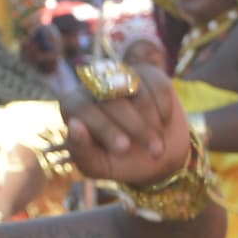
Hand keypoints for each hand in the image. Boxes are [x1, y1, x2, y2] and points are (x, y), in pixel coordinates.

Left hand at [61, 66, 193, 186]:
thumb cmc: (119, 161)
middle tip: (154, 152)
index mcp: (74, 105)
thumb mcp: (98, 165)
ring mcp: (121, 75)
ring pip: (136, 88)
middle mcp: (94, 84)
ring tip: (157, 144)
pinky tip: (162, 123)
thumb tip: (74, 125)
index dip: (104, 127)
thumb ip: (81, 150)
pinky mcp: (147, 73)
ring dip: (152, 121)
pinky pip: (157, 85)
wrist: (156, 154)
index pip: (82, 107)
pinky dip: (164, 108)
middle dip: (136, 127)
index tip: (124, 148)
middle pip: (111, 95)